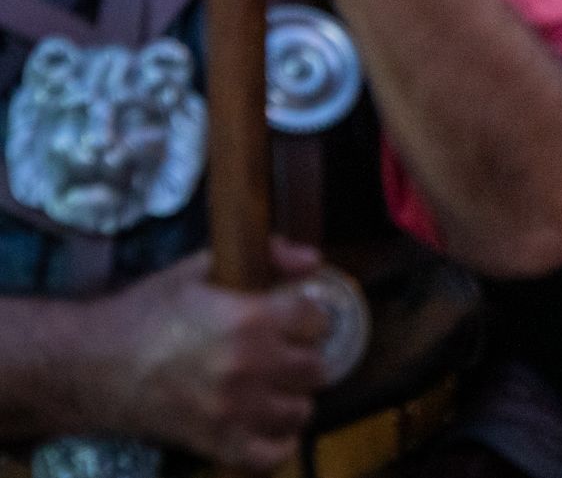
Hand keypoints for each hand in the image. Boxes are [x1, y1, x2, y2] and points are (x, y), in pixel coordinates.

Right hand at [88, 241, 330, 468]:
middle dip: (302, 357)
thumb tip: (313, 260)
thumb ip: (266, 256)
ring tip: (274, 387)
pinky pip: (271, 455)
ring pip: (301, 411)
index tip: (295, 319)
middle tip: (283, 354)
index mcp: (250, 318)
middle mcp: (249, 366)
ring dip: (292, 398)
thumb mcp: (201, 269)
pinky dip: (277, 443)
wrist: (93, 363)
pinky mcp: (215, 443)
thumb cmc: (148, 311)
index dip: (309, 317)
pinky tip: (268, 425)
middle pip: (316, 368)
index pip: (318, 320)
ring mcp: (234, 410)